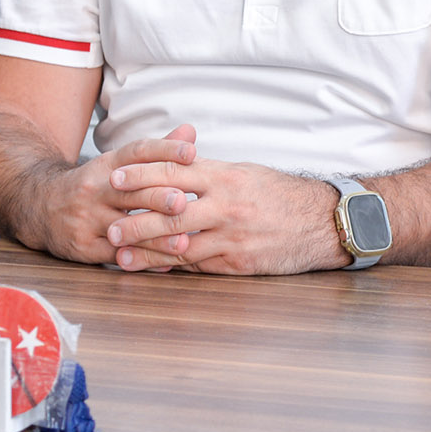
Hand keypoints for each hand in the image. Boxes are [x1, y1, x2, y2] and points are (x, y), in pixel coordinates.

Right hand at [19, 125, 202, 264]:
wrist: (40, 206)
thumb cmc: (93, 185)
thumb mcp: (117, 164)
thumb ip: (156, 152)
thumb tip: (190, 133)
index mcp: (108, 165)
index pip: (136, 152)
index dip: (164, 151)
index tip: (191, 153)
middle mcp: (96, 189)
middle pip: (131, 192)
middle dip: (158, 198)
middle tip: (184, 202)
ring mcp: (88, 219)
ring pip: (125, 229)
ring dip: (155, 237)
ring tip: (183, 242)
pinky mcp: (84, 246)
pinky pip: (117, 255)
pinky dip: (143, 261)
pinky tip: (166, 264)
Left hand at [103, 157, 349, 274]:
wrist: (321, 222)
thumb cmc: (279, 193)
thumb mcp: (244, 172)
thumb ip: (208, 170)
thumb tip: (173, 163)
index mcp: (225, 176)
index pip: (175, 172)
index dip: (142, 175)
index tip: (115, 177)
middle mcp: (226, 205)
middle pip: (171, 213)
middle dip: (136, 221)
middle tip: (109, 226)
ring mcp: (232, 237)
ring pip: (181, 245)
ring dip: (147, 251)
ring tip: (121, 255)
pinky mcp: (238, 263)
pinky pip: (199, 266)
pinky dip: (173, 267)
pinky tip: (153, 268)